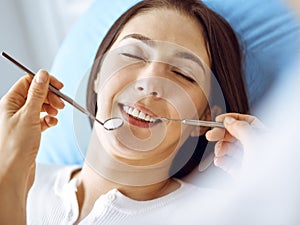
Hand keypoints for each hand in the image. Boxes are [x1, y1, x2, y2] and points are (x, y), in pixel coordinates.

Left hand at [0, 70, 63, 223]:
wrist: (13, 173)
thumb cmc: (15, 147)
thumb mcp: (29, 115)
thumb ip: (37, 93)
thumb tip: (42, 74)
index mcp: (9, 103)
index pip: (28, 82)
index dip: (44, 83)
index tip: (59, 87)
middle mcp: (14, 110)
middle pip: (35, 94)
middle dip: (50, 97)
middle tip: (60, 104)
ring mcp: (22, 121)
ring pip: (39, 106)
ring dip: (50, 108)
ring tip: (56, 114)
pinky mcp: (29, 131)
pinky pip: (41, 119)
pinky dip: (49, 119)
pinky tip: (52, 123)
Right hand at [205, 113, 266, 177]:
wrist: (265, 199)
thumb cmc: (267, 170)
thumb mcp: (254, 142)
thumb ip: (240, 128)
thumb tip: (228, 121)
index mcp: (267, 138)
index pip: (249, 122)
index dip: (233, 119)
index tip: (219, 120)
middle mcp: (259, 149)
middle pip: (237, 135)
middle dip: (222, 135)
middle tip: (210, 135)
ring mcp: (250, 162)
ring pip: (231, 149)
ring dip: (221, 149)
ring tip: (218, 153)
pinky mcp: (242, 174)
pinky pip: (229, 164)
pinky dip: (221, 161)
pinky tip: (219, 162)